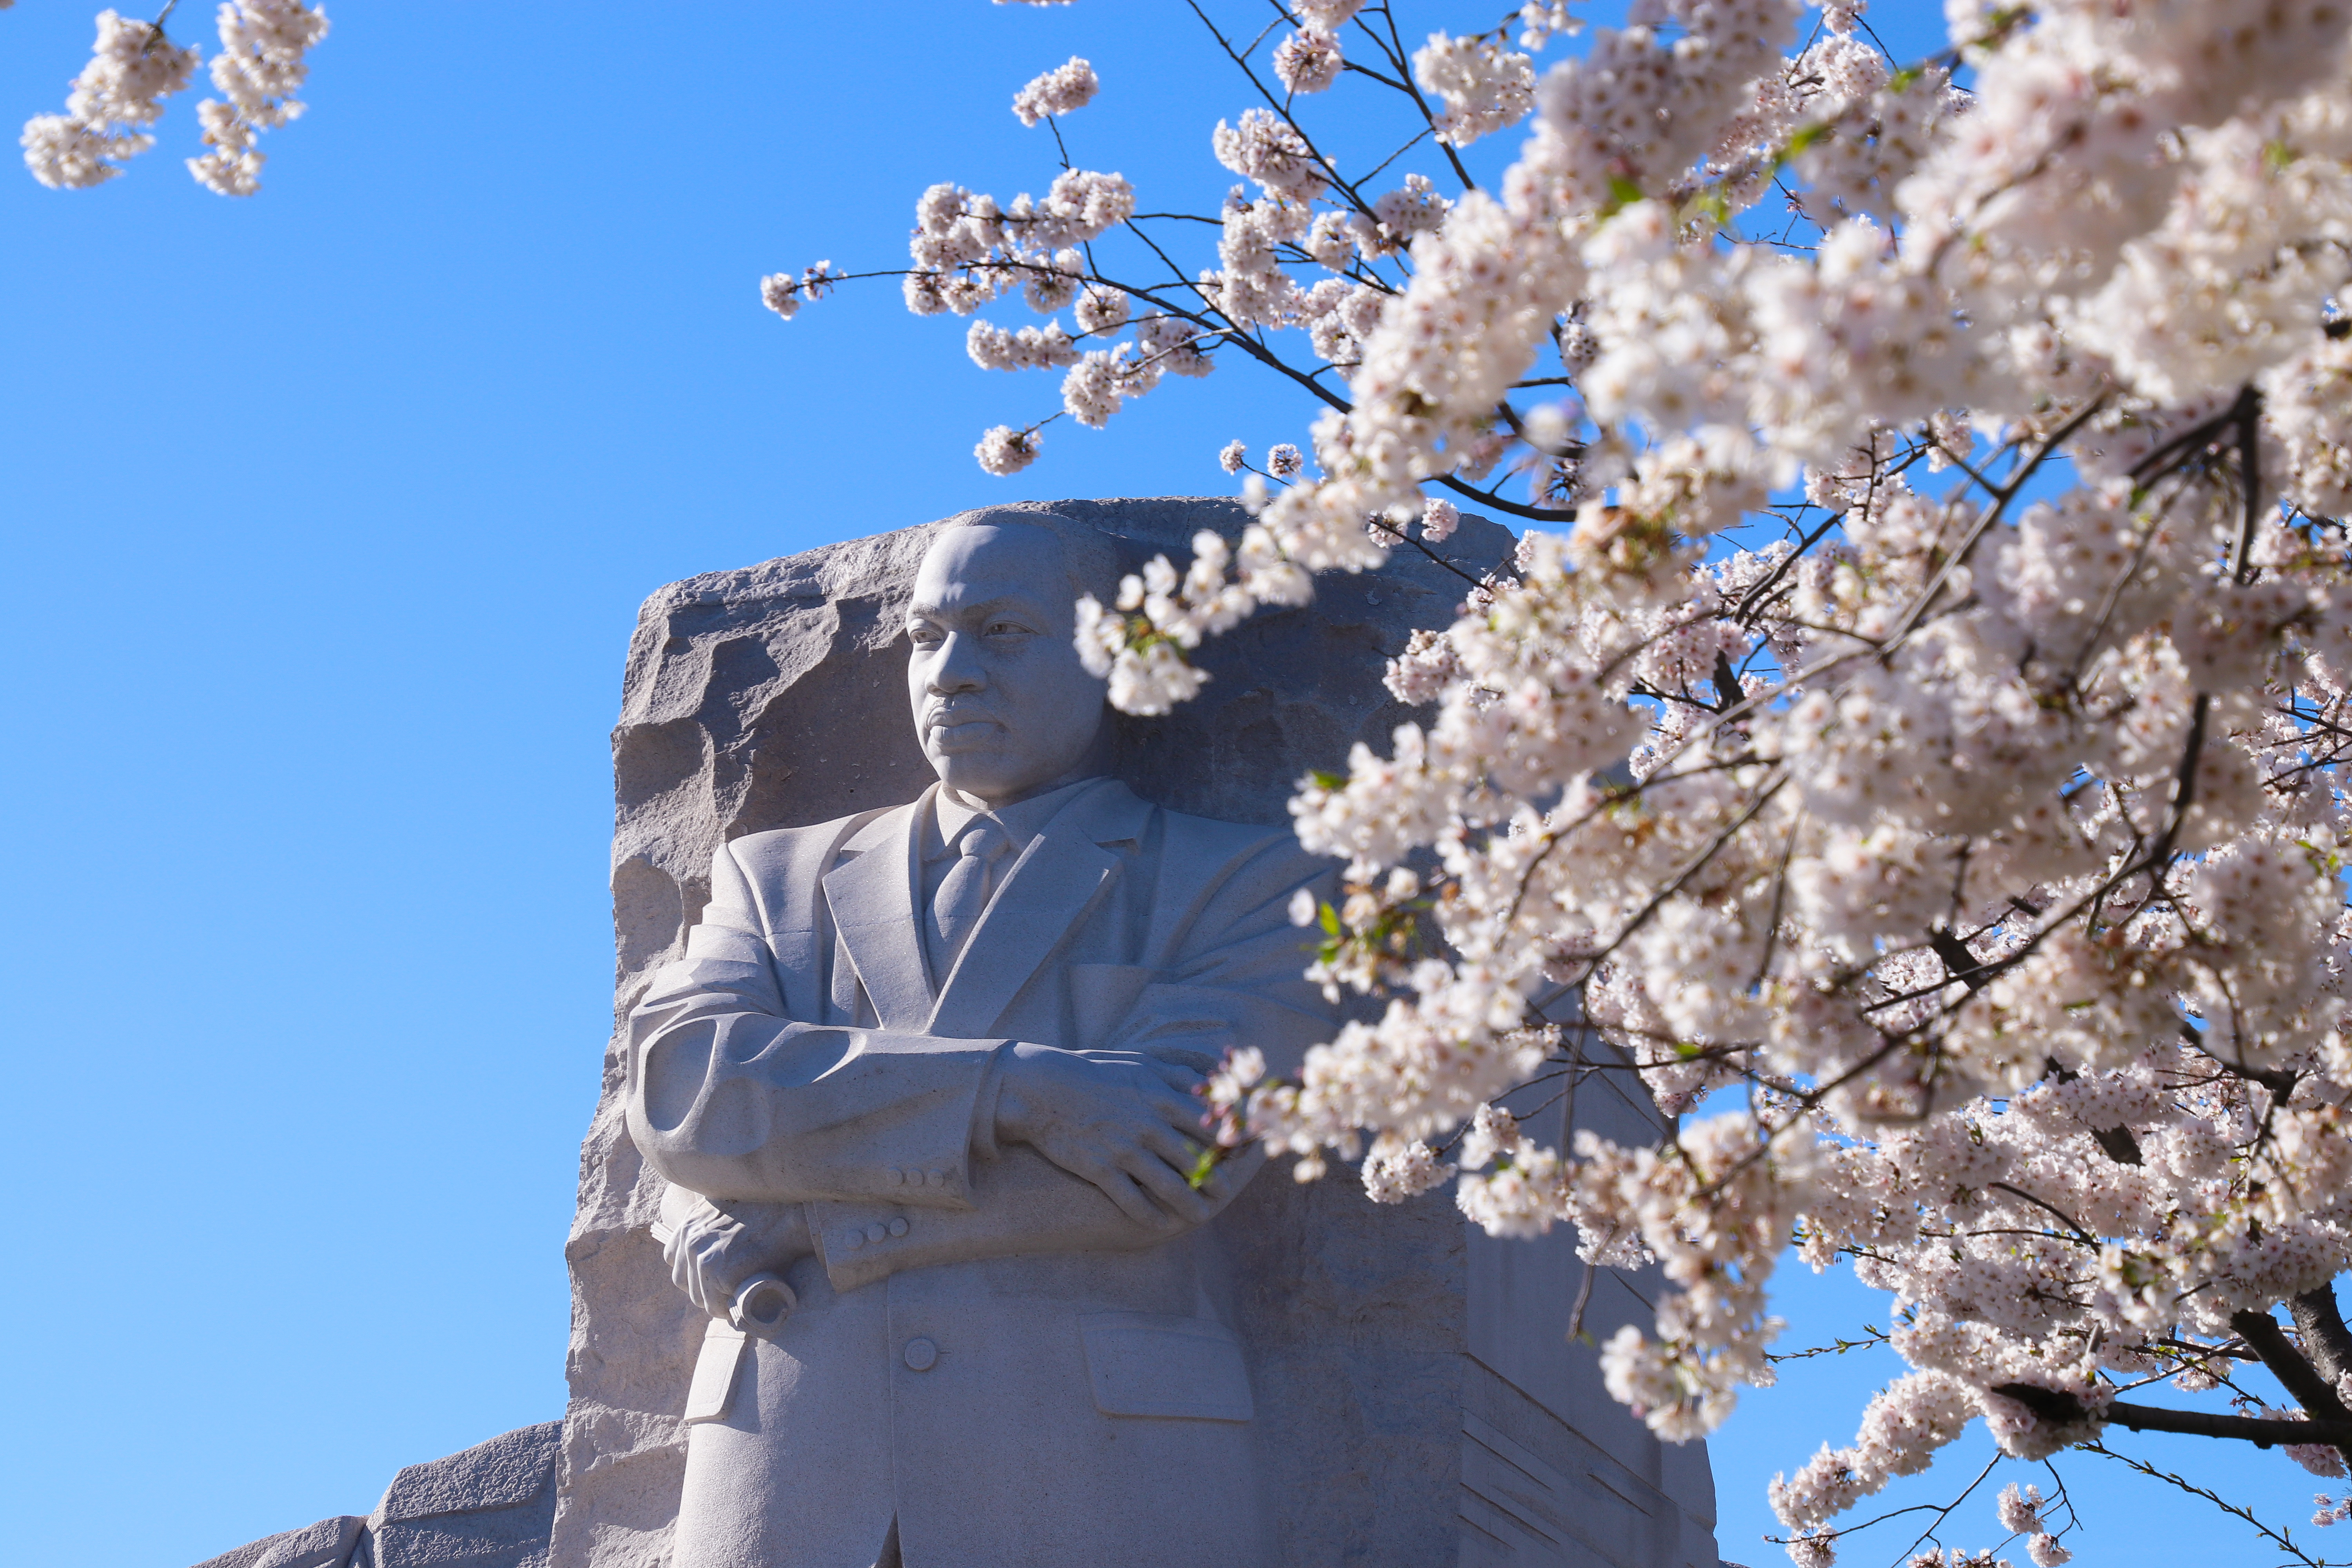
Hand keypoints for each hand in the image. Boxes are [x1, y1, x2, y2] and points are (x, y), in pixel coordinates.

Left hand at [658, 1192, 810, 1319]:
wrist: (791, 1213)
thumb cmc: (768, 1210)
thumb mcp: (727, 1208)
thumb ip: (713, 1224)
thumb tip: (719, 1244)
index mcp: (689, 1224)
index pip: (675, 1259)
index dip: (693, 1271)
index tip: (711, 1276)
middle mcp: (691, 1241)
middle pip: (683, 1282)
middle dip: (704, 1289)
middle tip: (727, 1291)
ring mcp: (705, 1258)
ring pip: (699, 1297)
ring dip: (716, 1302)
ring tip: (736, 1299)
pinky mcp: (723, 1274)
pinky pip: (716, 1306)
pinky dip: (727, 1310)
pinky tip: (741, 1304)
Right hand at [994, 1043, 1223, 1229]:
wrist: (1045, 1090)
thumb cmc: (1096, 1073)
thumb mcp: (1140, 1064)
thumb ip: (1177, 1075)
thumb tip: (1208, 1084)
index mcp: (1161, 1098)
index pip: (1207, 1127)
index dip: (1225, 1146)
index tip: (1235, 1158)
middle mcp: (1148, 1126)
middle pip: (1194, 1161)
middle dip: (1214, 1180)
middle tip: (1224, 1193)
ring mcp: (1124, 1149)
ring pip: (1168, 1186)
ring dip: (1189, 1204)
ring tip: (1202, 1215)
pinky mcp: (1100, 1169)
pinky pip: (1131, 1200)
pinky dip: (1149, 1215)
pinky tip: (1160, 1224)